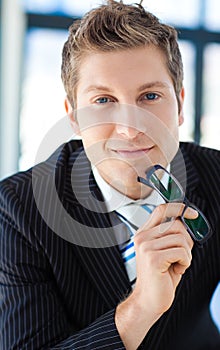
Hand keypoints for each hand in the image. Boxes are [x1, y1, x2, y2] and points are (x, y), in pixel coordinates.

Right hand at [115, 203, 196, 349]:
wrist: (148, 300)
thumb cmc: (159, 277)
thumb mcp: (164, 251)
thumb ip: (171, 235)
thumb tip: (188, 221)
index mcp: (144, 234)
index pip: (161, 210)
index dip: (179, 208)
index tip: (192, 214)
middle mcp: (142, 238)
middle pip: (176, 224)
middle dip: (187, 241)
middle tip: (181, 255)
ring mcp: (146, 247)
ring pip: (181, 239)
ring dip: (186, 254)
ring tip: (176, 264)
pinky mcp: (153, 258)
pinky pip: (182, 252)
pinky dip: (185, 263)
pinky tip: (176, 270)